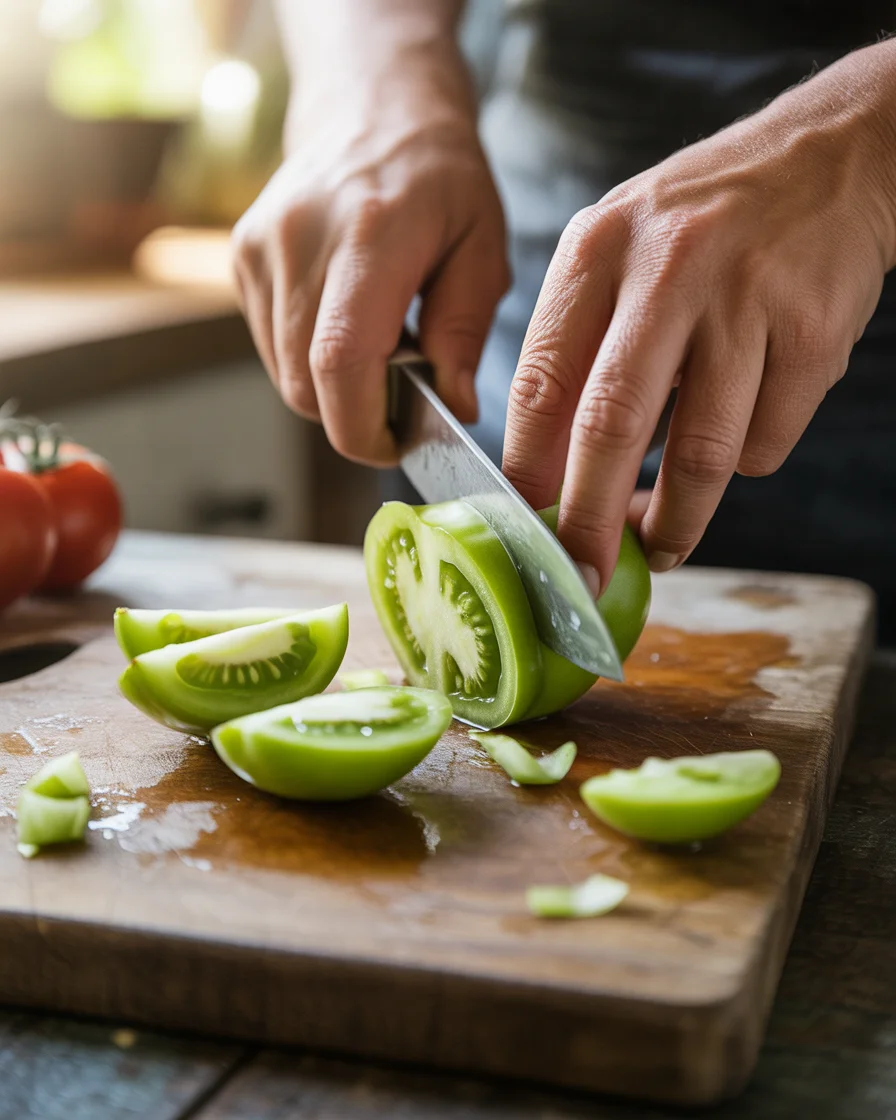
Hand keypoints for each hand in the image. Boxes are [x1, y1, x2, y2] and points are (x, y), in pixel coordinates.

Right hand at [232, 42, 508, 465]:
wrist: (371, 106)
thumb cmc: (439, 177)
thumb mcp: (483, 245)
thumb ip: (466, 330)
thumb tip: (453, 407)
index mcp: (371, 235)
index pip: (341, 361)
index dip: (362, 425)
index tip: (395, 444)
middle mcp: (301, 240)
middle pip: (306, 382)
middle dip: (353, 417)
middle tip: (400, 401)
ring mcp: (261, 248)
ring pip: (285, 375)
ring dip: (333, 389)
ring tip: (379, 349)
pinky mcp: (242, 257)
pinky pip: (271, 347)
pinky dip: (309, 361)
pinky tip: (346, 325)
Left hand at [502, 42, 895, 592]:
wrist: (828, 160)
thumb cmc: (701, 227)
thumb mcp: (618, 254)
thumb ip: (577, 349)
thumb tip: (547, 475)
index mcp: (597, 250)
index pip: (541, 383)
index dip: (528, 471)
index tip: (525, 527)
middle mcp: (667, 268)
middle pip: (610, 425)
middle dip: (589, 522)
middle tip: (581, 577)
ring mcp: (745, 299)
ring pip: (701, 453)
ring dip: (677, 521)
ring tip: (662, 545)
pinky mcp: (811, 332)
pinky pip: (766, 441)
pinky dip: (746, 462)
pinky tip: (741, 431)